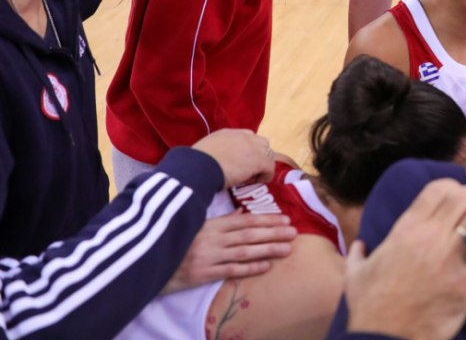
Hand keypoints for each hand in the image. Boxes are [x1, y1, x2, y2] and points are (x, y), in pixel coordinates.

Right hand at [162, 211, 295, 293]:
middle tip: (294, 232)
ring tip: (287, 249)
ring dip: (268, 249)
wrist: (150, 263)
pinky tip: (266, 266)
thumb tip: (241, 213)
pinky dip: (250, 268)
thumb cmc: (176, 242)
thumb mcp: (196, 225)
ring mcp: (209, 256)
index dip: (266, 219)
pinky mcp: (204, 274)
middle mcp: (213, 239)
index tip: (285, 219)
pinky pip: (231, 270)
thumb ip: (220, 220)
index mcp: (211, 224)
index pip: (245, 220)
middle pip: (249, 235)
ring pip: (244, 252)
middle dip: (273, 233)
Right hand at [192, 129, 274, 187]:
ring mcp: (253, 147)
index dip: (246, 151)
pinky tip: (253, 182)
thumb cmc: (195, 163)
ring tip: (250, 177)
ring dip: (262, 165)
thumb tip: (216, 162)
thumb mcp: (206, 151)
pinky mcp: (259, 160)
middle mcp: (244, 136)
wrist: (199, 168)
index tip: (239, 163)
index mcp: (228, 133)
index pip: (246, 138)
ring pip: (268, 154)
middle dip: (257, 156)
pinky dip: (264, 176)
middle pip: (261, 144)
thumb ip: (216, 152)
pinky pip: (270, 168)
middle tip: (247, 170)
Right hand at [344, 179, 465, 338]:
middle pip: (465, 196)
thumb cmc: (370, 308)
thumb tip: (359, 245)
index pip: (438, 188)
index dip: (452, 188)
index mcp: (405, 229)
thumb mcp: (355, 274)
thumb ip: (358, 254)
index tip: (455, 200)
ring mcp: (450, 258)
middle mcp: (430, 237)